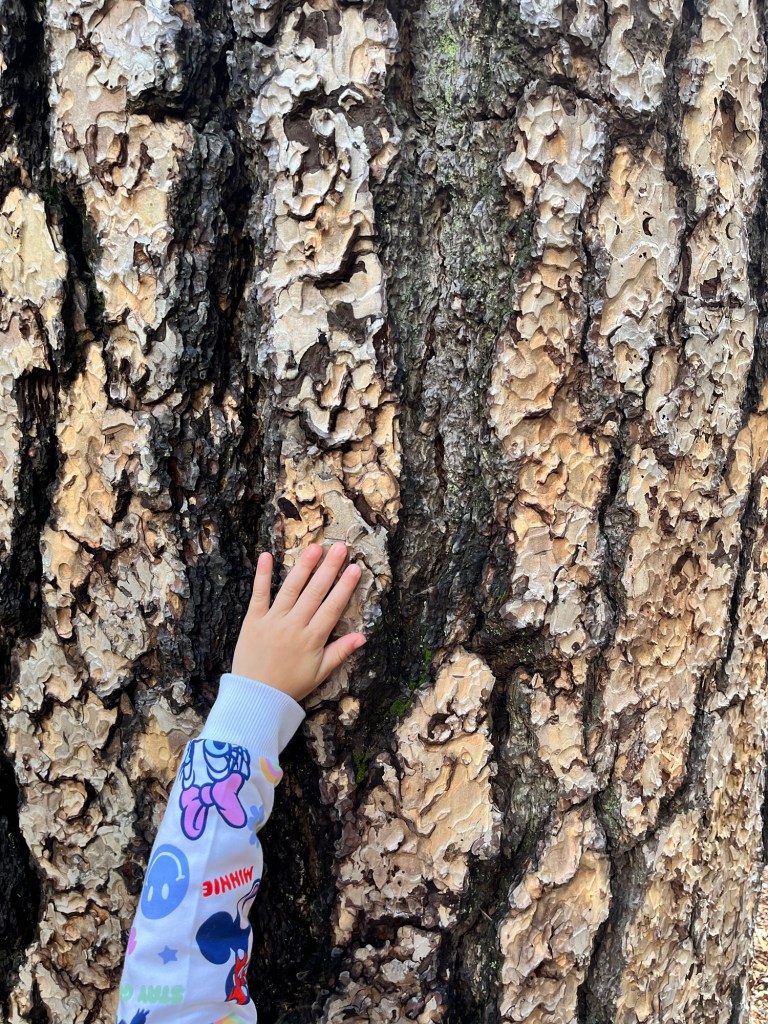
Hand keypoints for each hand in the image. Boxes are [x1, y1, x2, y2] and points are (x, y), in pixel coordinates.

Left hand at [230, 541, 365, 701]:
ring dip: (304, 566)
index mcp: (312, 638)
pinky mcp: (254, 620)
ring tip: (315, 547)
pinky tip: (267, 555)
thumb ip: (340, 652)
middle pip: (315, 592)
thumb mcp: (320, 673)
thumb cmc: (290, 685)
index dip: (345, 587)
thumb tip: (363, 637)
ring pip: (291, 588)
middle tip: (340, 548)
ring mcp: (273, 620)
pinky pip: (259, 594)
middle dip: (329, 568)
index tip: (355, 568)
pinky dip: (262, 575)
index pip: (332, 607)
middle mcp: (294, 625)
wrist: (255, 696)